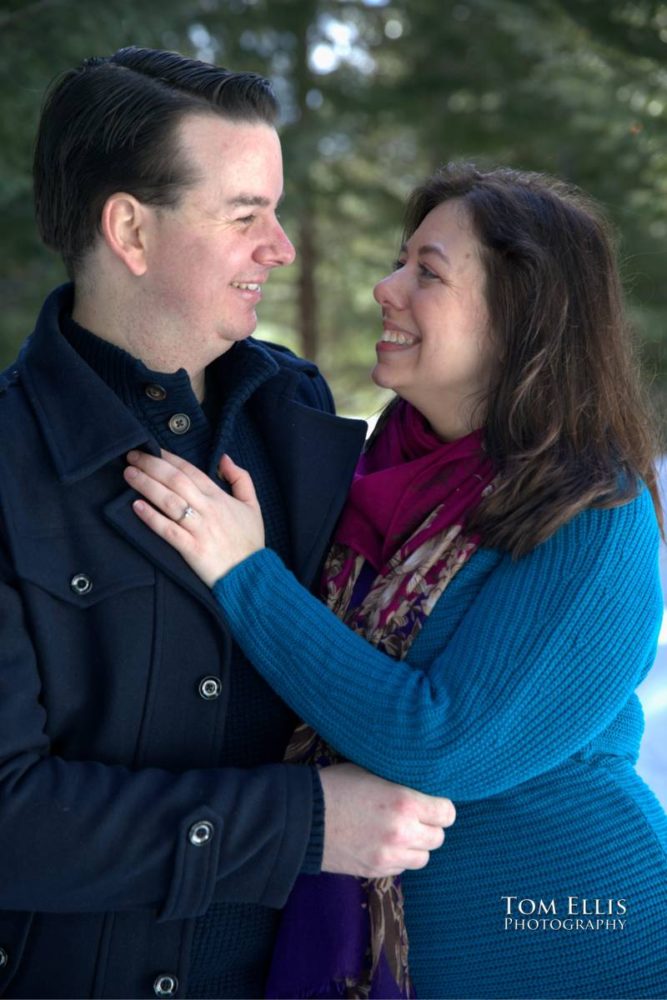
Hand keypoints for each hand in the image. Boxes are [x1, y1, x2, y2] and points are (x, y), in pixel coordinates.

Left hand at [124, 450, 264, 586]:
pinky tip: (136, 506)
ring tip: (129, 474)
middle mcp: (208, 509)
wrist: (252, 576)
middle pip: (176, 481)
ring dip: (147, 485)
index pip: (190, 471)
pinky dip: (152, 518)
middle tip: (132, 456)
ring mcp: (199, 529)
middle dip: (152, 465)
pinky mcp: (192, 549)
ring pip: (169, 501)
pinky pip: (168, 531)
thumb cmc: (249, 542)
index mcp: (219, 497)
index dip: (169, 458)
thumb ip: (241, 478)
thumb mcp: (253, 506)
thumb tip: (224, 458)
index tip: (151, 448)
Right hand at [319, 763, 454, 877]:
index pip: (447, 813)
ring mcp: (389, 857)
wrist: (301, 818)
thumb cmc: (335, 786)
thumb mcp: (372, 772)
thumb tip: (422, 788)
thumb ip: (401, 784)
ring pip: (423, 858)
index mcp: (404, 802)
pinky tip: (382, 843)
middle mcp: (402, 833)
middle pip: (438, 838)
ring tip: (399, 832)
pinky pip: (401, 869)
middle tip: (415, 816)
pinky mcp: (375, 871)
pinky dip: (397, 858)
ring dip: (416, 845)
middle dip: (429, 826)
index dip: (440, 807)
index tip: (431, 803)